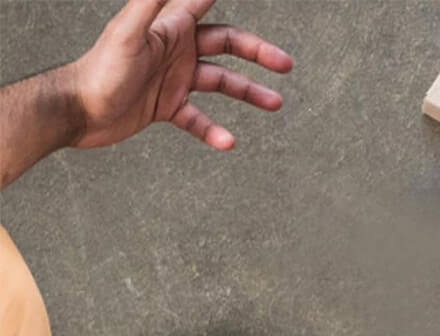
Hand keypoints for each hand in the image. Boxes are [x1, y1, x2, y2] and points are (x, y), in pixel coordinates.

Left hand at [69, 0, 292, 149]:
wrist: (78, 110)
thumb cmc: (99, 70)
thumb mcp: (129, 32)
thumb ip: (152, 1)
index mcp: (169, 28)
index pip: (203, 3)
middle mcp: (176, 51)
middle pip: (226, 46)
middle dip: (257, 54)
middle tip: (285, 64)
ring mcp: (174, 80)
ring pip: (221, 83)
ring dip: (249, 92)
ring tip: (276, 103)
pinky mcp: (167, 108)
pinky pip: (198, 120)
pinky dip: (213, 130)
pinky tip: (228, 142)